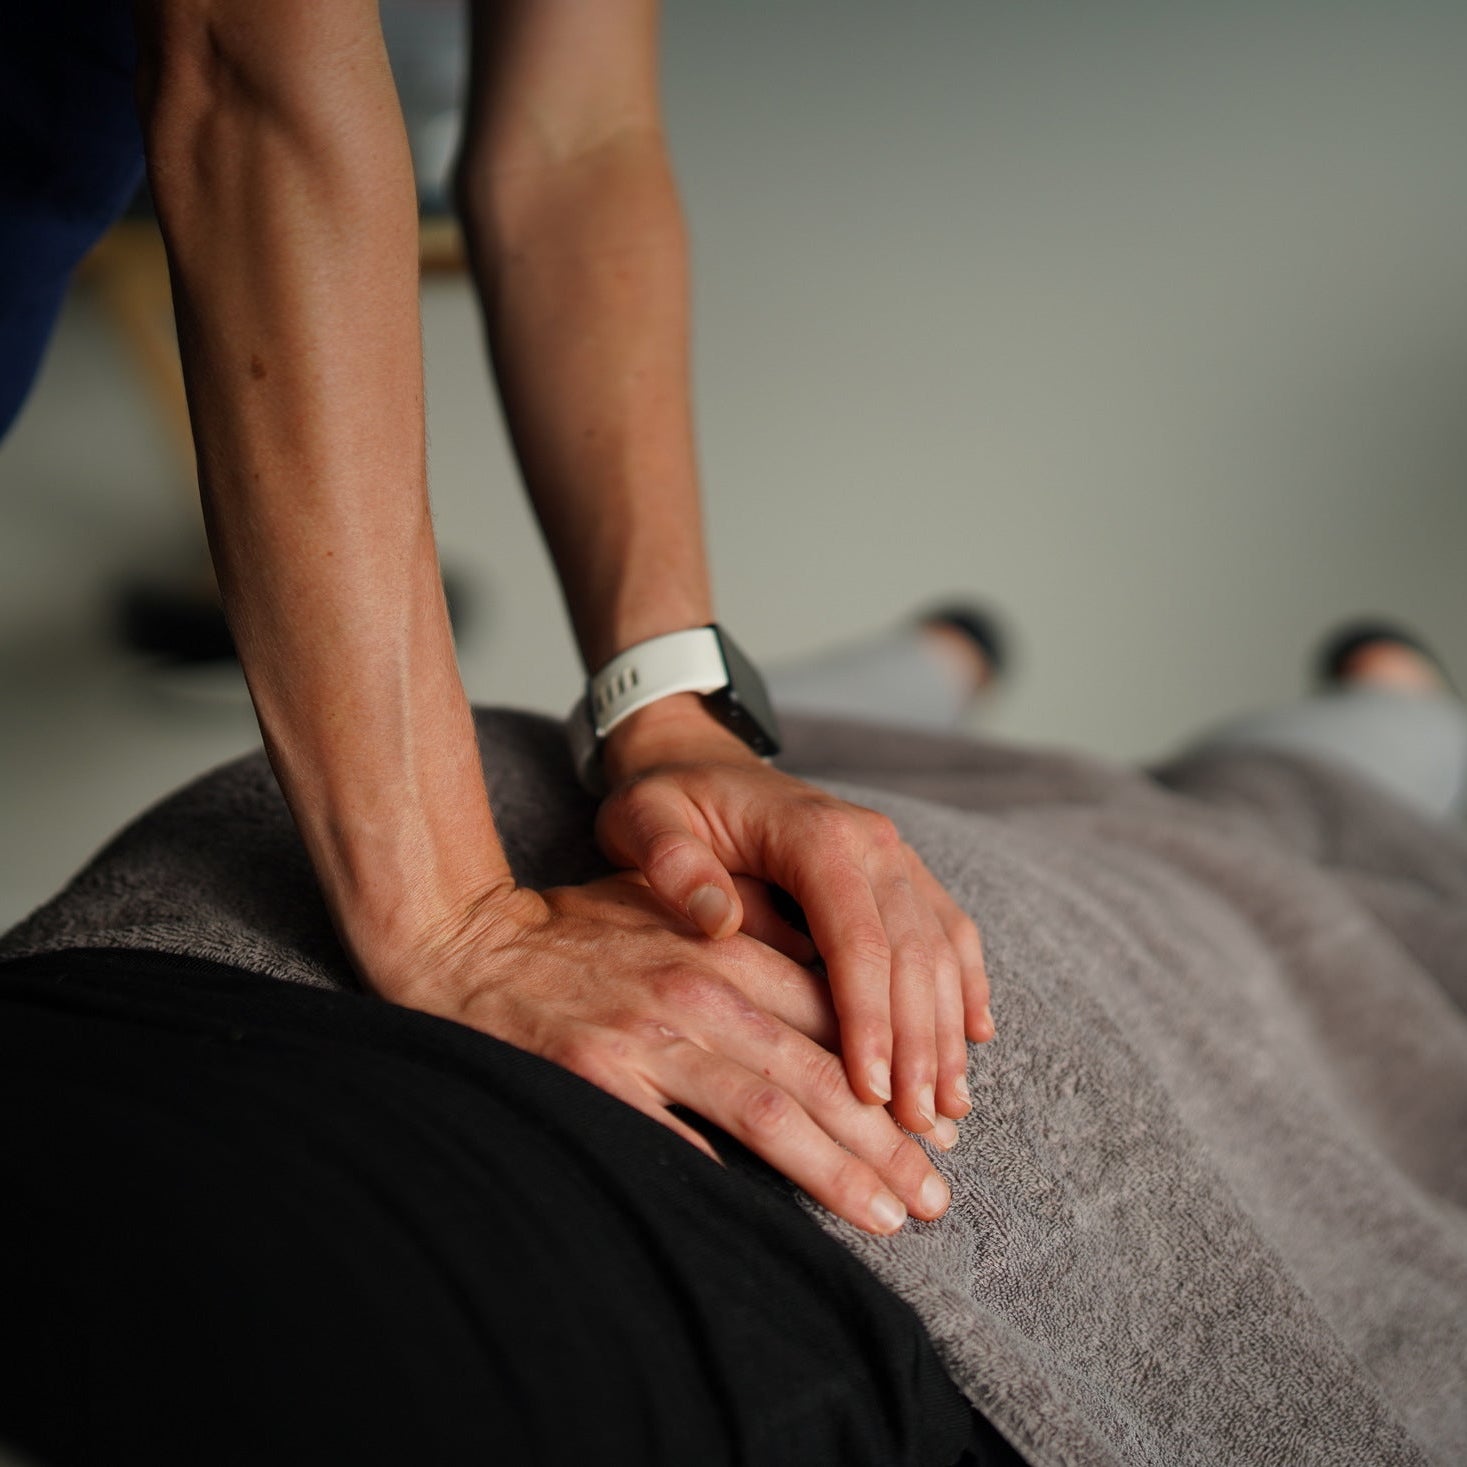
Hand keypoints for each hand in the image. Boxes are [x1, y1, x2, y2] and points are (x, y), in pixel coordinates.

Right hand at [370, 873, 953, 1234]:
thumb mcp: (668, 903)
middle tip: (937, 1194)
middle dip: (888, 1140)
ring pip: (768, 1108)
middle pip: (818, 1072)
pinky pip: (674, 1139)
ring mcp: (645, 1033)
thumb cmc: (574, 928)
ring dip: (838, 1169)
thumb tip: (831, 982)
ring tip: (891, 1217)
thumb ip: (747, 930)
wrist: (464, 939)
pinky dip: (726, 1179)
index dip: (893, 1075)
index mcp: (724, 947)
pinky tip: (775, 1224)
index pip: (835, 1016)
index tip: (935, 1127)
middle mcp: (697, 987)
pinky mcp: (593, 1074)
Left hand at [598, 697, 993, 1139]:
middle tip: (916, 1128)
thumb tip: (720, 921)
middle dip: (918, 1046)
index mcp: (815, 834)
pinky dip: (965, 985)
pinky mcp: (901, 873)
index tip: (867, 1094)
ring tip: (948, 1109)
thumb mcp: (645, 820)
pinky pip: (949, 931)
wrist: (698, 761)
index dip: (868, 1021)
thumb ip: (674, 865)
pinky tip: (975, 1038)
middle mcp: (871, 842)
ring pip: (941, 950)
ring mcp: (894, 856)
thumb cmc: (667, 801)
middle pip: (912, 954)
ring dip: (948, 1031)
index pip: (858, 940)